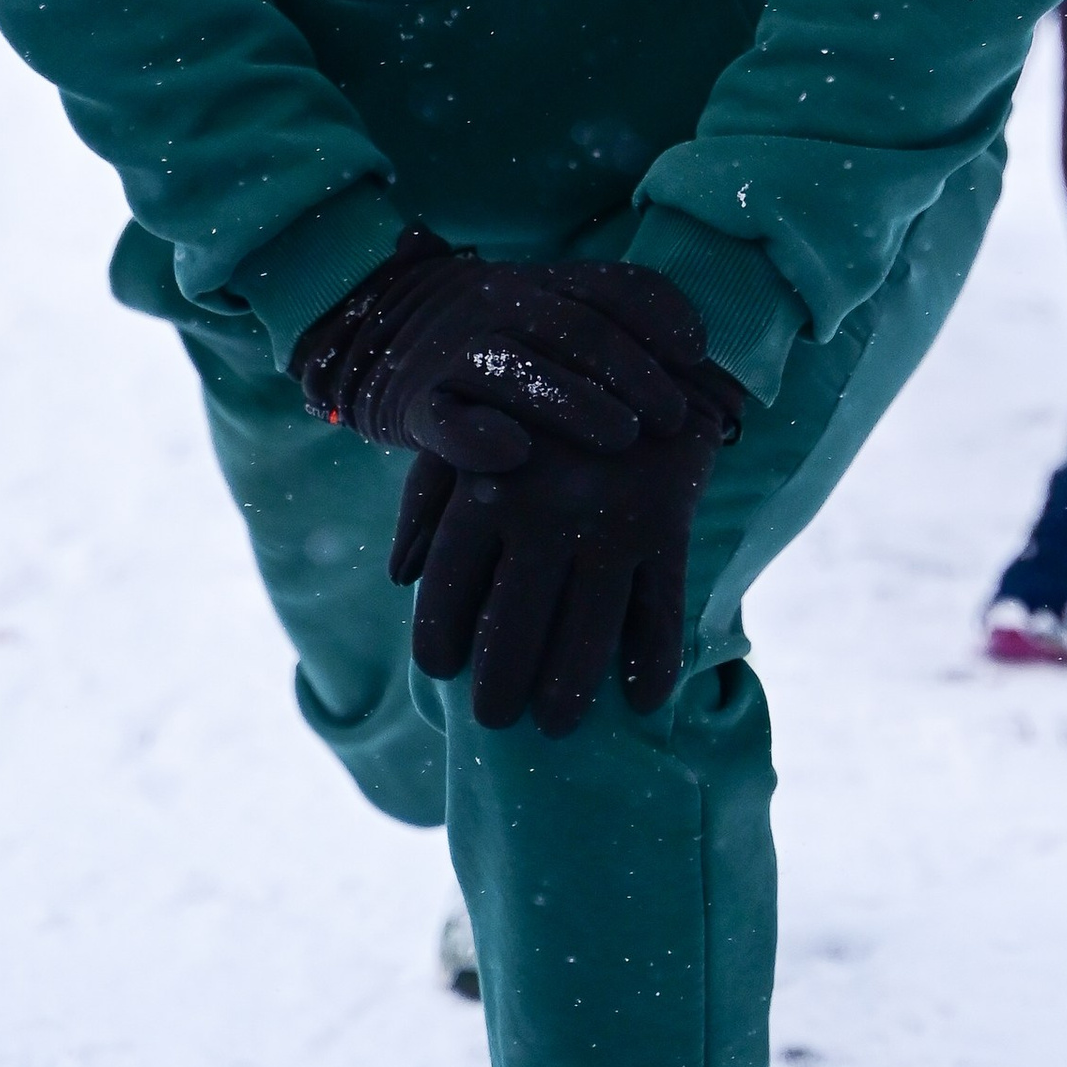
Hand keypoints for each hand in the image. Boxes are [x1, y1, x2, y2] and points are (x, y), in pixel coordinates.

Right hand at [291, 228, 706, 471]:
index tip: (698, 352)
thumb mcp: (550, 308)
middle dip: (634, 371)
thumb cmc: (497, 334)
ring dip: (576, 402)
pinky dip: (478, 436)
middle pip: (578, 328)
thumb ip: (613, 317)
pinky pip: (448, 420)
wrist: (374, 325)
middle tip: (675, 415)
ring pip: (520, 369)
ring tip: (623, 436)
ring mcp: (457, 352)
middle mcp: (504, 304)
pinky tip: (515, 452)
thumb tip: (705, 343)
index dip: (662, 317)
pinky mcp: (416, 404)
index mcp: (547, 281)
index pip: (615, 287)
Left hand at [393, 368, 744, 735]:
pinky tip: (643, 701)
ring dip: (569, 693)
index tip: (439, 674)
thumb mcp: (477, 429)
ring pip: (586, 637)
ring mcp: (610, 520)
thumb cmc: (540, 400)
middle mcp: (544, 510)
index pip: (448, 592)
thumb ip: (427, 499)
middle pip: (513, 630)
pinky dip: (653, 665)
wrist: (644, 343)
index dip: (439, 644)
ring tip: (557, 724)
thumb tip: (398, 577)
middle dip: (500, 688)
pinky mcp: (668, 522)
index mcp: (486, 487)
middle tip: (496, 718)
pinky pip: (661, 613)